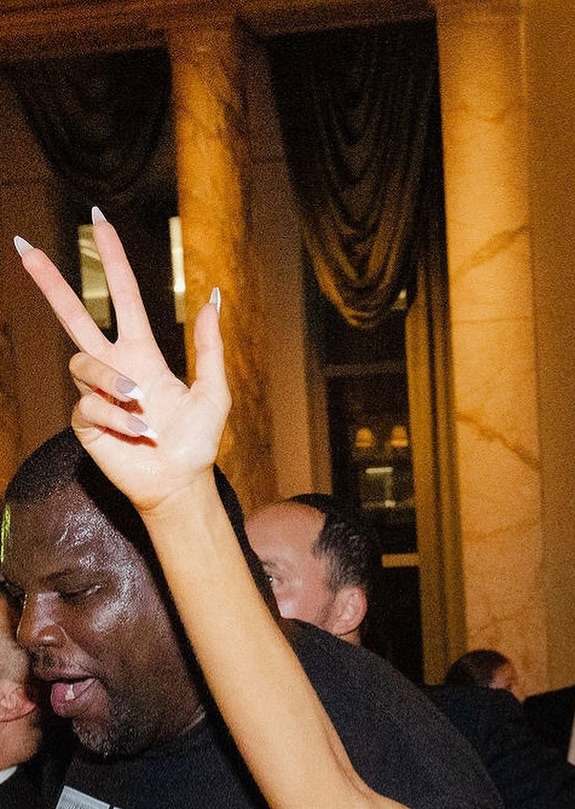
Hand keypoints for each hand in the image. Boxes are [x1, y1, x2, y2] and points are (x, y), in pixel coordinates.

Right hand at [15, 212, 229, 515]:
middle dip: (50, 283)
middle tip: (24, 247)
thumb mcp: (213, 390)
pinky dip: (118, 417)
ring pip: (84, 365)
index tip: (98, 223)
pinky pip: (89, 403)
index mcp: (142, 354)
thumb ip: (209, 346)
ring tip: (144, 412)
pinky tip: (138, 433)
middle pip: (73, 316)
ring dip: (115, 385)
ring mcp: (95, 394)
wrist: (181, 483)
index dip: (112, 261)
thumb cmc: (197, 442)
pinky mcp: (84, 421)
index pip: (123, 297)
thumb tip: (214, 299)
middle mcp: (114, 368)